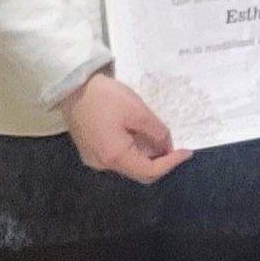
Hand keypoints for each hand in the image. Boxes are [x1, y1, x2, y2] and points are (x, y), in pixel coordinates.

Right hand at [61, 72, 189, 183]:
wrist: (72, 88)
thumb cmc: (106, 98)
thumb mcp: (138, 112)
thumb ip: (157, 132)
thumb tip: (167, 146)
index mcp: (115, 157)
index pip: (149, 172)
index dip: (171, 163)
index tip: (187, 152)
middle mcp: (103, 164)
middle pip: (138, 172)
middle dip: (160, 162)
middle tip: (176, 147)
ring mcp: (94, 158)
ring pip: (128, 165)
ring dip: (147, 156)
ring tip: (159, 139)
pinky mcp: (90, 150)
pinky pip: (117, 157)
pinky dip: (133, 151)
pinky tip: (140, 137)